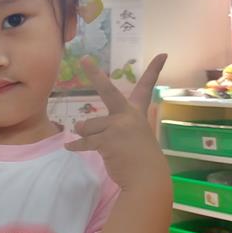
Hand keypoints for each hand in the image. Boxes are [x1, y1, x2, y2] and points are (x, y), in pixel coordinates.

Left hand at [66, 55, 170, 191]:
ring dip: (87, 136)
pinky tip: (69, 147)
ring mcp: (118, 126)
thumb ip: (111, 126)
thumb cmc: (140, 159)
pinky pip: (83, 141)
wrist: (147, 178)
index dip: (155, 70)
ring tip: (101, 146)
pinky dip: (75, 146)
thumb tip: (79, 126)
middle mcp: (128, 115)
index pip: (146, 88)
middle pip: (108, 91)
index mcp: (137, 113)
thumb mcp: (133, 136)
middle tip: (84, 59)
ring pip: (87, 126)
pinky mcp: (107, 140)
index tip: (162, 54)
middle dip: (95, 74)